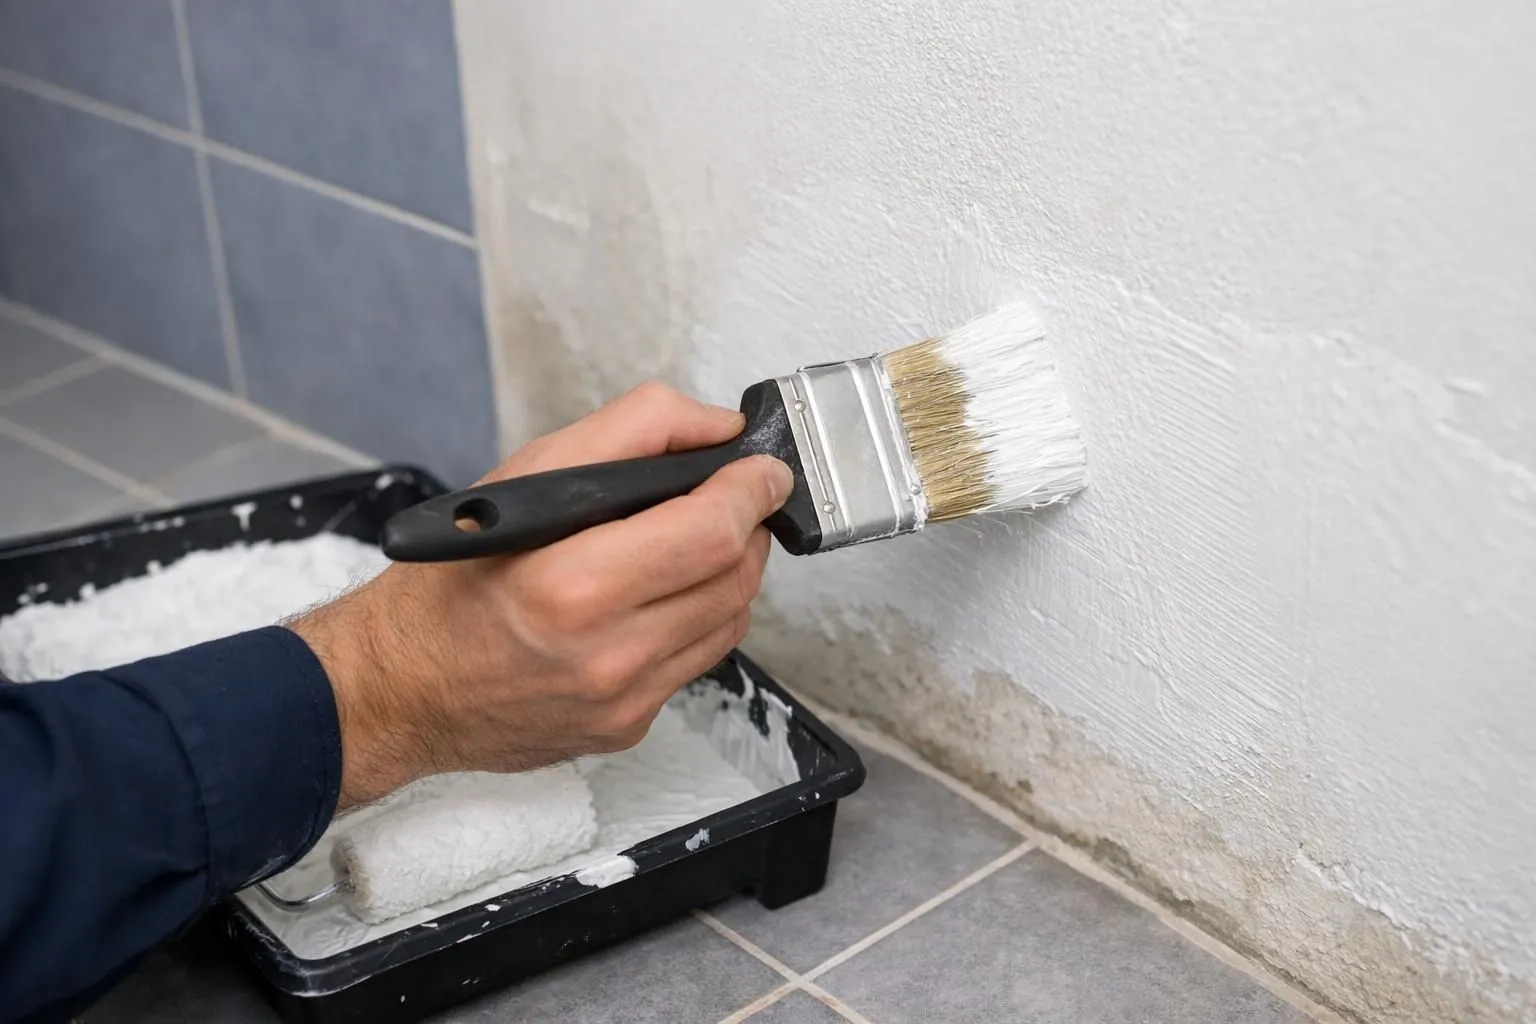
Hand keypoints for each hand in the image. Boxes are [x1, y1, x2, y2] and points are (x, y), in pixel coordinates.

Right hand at [292, 383, 791, 809]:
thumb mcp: (524, 475)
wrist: (399, 688)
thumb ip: (631, 431)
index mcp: (573, 586)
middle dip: (746, 528)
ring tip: (694, 542)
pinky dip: (695, 619)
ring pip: (729, 621)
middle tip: (730, 499)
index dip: (751, 491)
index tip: (761, 469)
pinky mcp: (627, 727)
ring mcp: (622, 701)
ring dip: (728, 573)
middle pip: (735, 577)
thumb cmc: (451, 581)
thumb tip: (717, 428)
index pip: (712, 532)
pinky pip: (696, 661)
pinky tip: (658, 597)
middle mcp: (605, 655)